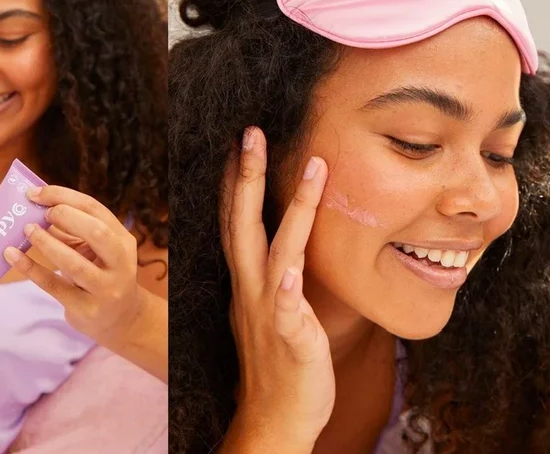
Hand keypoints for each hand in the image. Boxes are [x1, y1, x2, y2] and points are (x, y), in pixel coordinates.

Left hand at [3, 186, 143, 347]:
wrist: (120, 319)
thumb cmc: (101, 275)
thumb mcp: (96, 251)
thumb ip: (72, 232)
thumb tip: (35, 208)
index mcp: (123, 240)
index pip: (95, 209)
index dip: (64, 196)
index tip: (36, 193)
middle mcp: (121, 263)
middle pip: (96, 232)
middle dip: (64, 216)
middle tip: (39, 213)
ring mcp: (106, 288)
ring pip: (75, 263)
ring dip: (46, 243)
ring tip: (26, 231)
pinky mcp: (87, 309)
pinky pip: (54, 285)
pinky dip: (31, 268)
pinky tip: (12, 255)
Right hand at [219, 127, 333, 449]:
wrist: (274, 418)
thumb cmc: (278, 363)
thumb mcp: (272, 311)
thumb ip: (276, 277)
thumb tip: (286, 253)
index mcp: (249, 281)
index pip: (236, 221)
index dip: (234, 181)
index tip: (239, 143)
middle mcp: (252, 288)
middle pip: (242, 223)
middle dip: (246, 176)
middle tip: (251, 132)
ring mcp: (268, 312)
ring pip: (277, 250)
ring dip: (292, 209)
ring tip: (314, 169)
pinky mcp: (289, 338)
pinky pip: (285, 310)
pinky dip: (285, 288)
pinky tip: (289, 270)